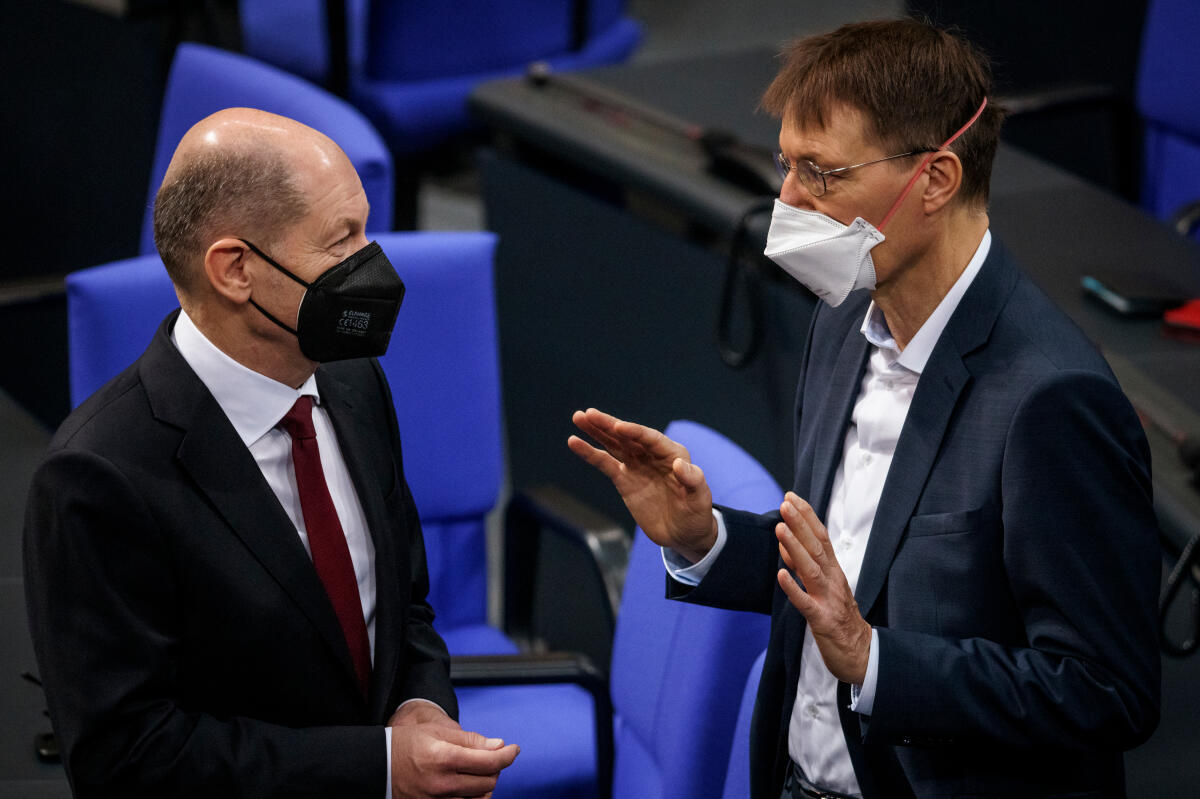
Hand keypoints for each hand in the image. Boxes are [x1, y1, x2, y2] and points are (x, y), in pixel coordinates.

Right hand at [389, 703, 518, 798]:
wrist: (378, 766)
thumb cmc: (407, 744)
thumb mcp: (437, 732)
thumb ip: (470, 740)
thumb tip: (499, 746)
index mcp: (444, 758)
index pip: (490, 762)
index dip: (508, 755)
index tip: (513, 750)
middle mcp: (442, 784)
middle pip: (488, 782)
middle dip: (495, 768)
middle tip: (489, 757)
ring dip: (485, 786)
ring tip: (478, 772)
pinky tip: (468, 787)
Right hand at [569, 408, 717, 561]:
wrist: (684, 534)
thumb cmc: (696, 514)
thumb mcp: (700, 499)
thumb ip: (692, 480)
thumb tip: (680, 465)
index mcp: (673, 454)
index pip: (651, 439)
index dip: (635, 432)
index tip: (618, 427)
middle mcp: (652, 455)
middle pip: (628, 436)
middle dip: (609, 425)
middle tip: (589, 413)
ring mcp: (637, 465)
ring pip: (614, 444)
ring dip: (596, 431)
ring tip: (578, 417)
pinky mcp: (624, 479)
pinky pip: (605, 463)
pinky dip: (590, 453)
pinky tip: (574, 442)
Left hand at [775, 492, 871, 683]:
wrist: (861, 653)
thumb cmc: (839, 617)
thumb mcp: (825, 587)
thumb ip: (805, 565)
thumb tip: (785, 542)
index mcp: (834, 570)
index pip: (821, 537)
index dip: (807, 516)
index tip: (792, 497)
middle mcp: (833, 580)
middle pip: (817, 547)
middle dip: (801, 524)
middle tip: (786, 503)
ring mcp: (828, 599)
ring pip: (811, 570)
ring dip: (795, 548)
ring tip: (780, 528)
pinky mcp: (822, 620)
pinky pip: (806, 603)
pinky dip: (793, 588)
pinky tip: (781, 575)